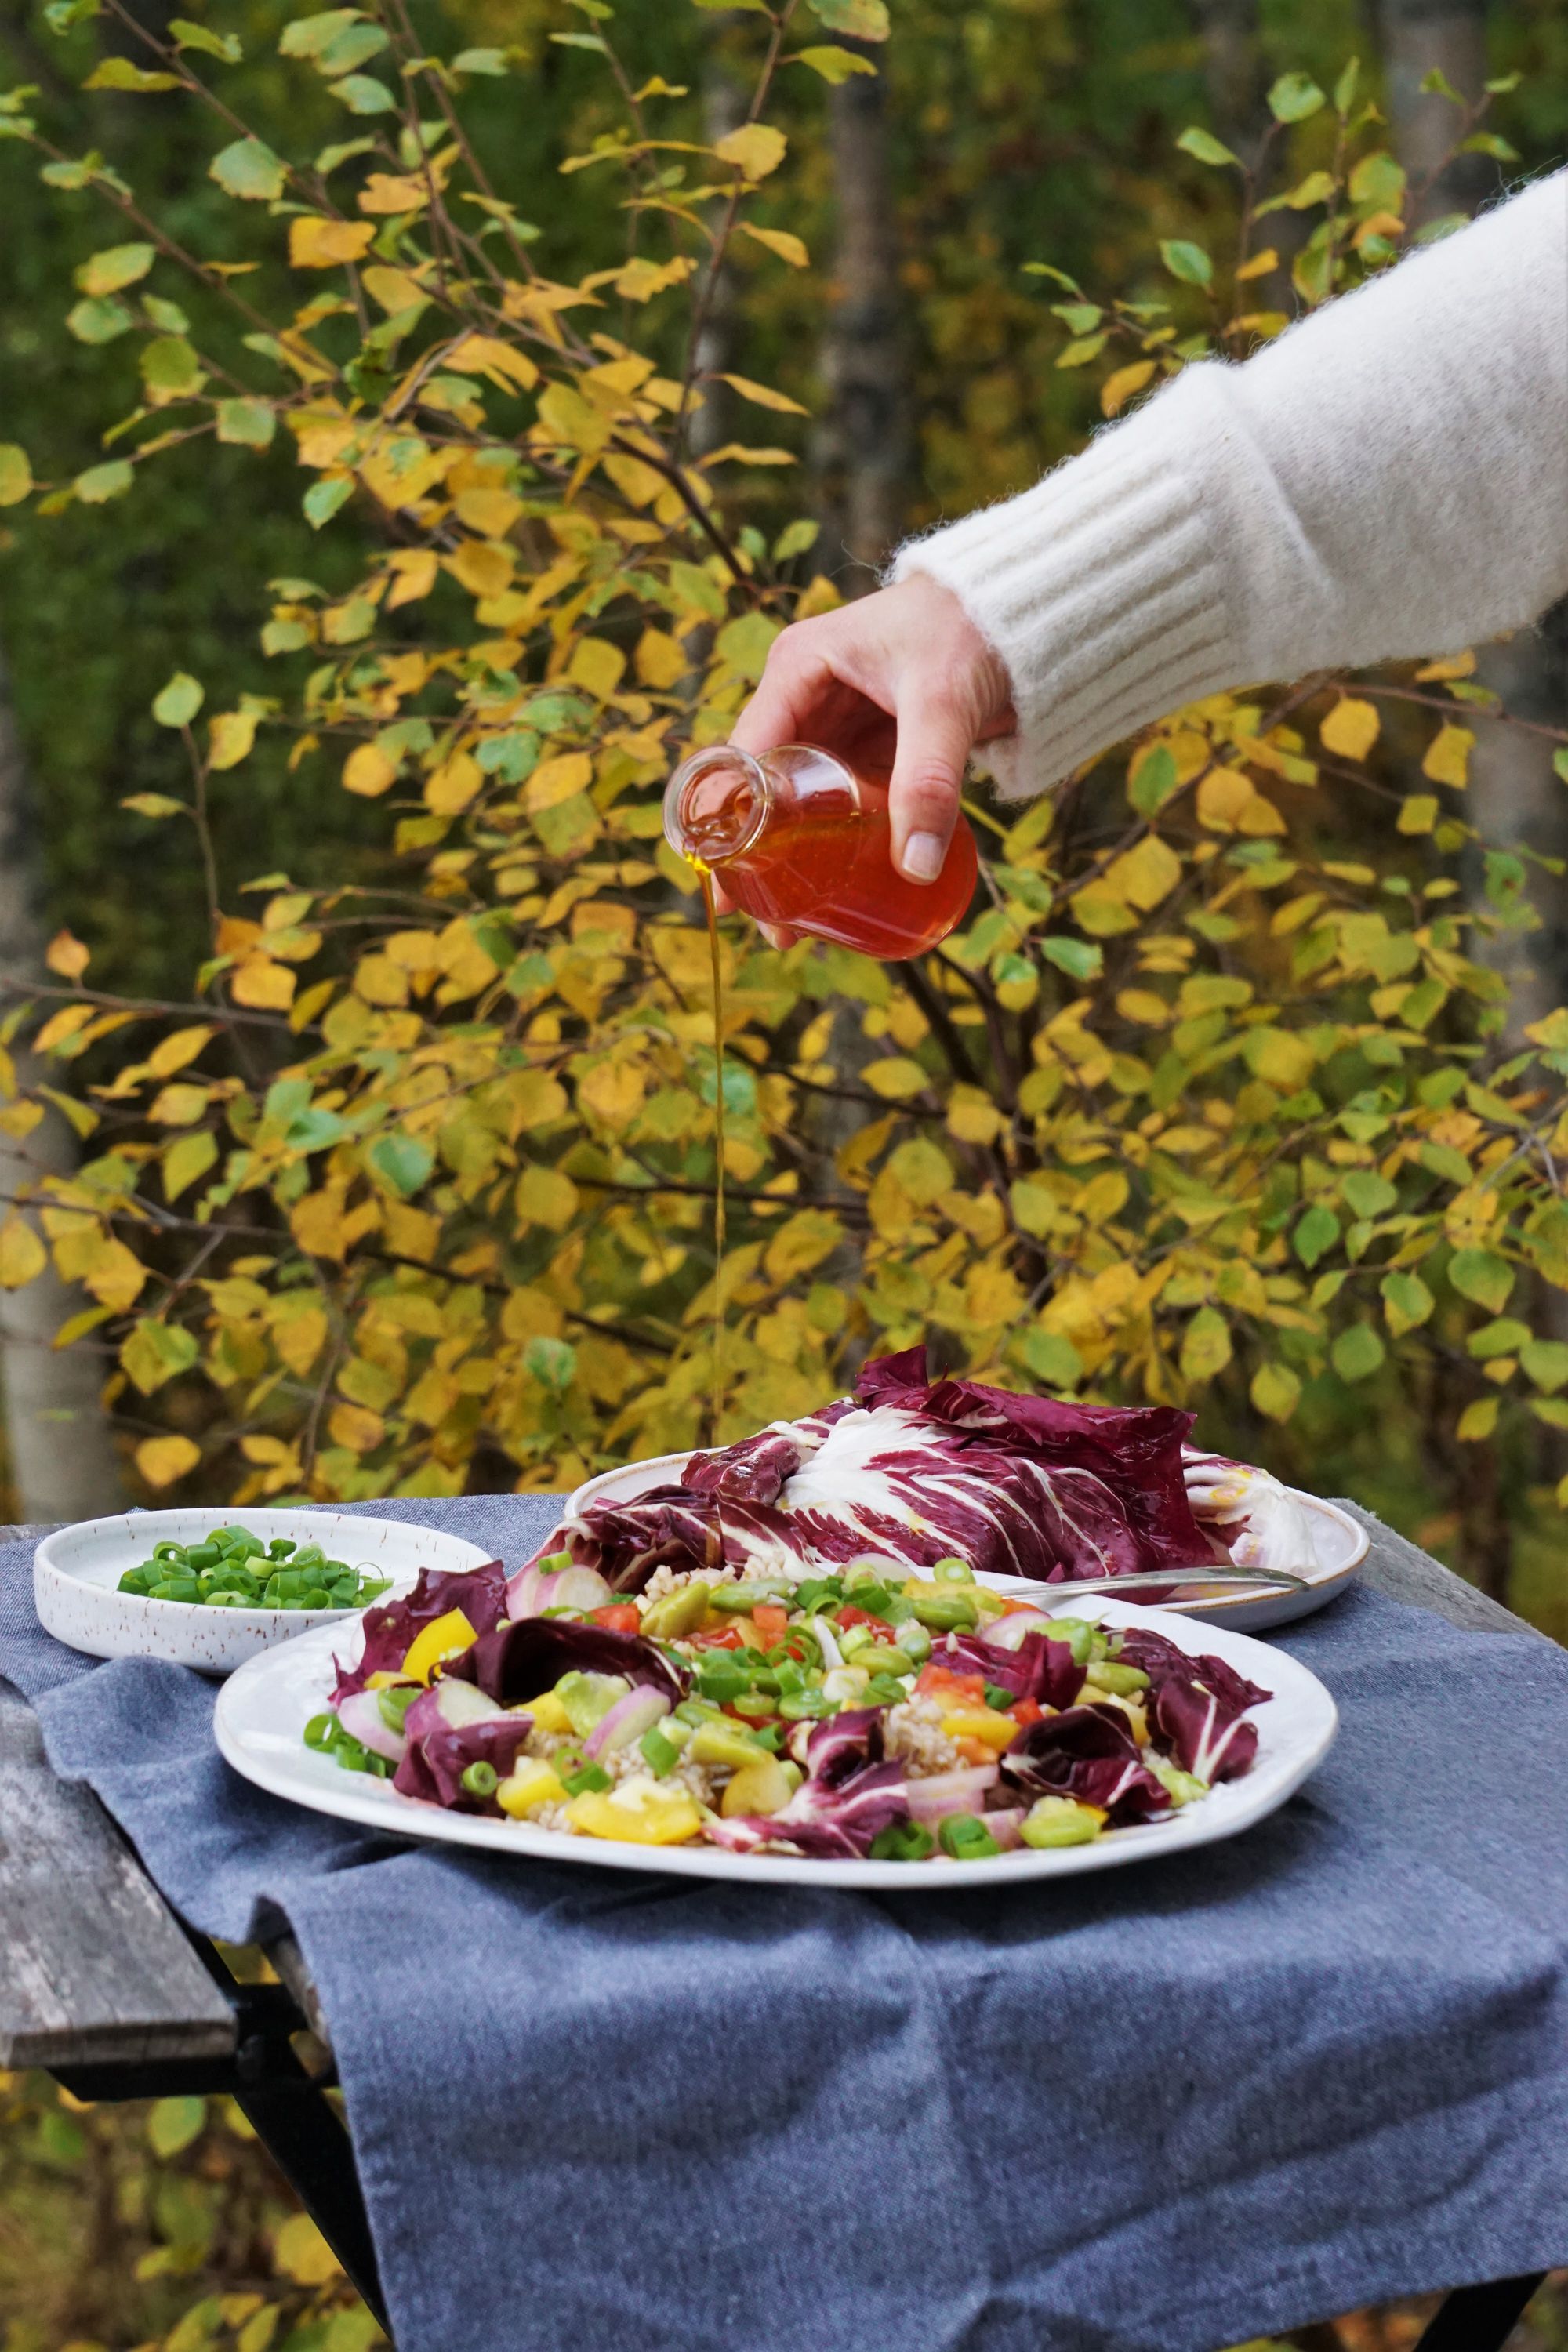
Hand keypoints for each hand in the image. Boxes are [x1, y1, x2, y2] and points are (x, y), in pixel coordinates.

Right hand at [729, 573, 1014, 893]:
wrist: (1031, 610)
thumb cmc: (974, 627)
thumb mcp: (942, 703)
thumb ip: (928, 781)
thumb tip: (914, 868)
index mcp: (799, 668)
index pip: (745, 755)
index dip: (731, 824)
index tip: (731, 888)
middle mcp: (807, 694)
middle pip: (767, 787)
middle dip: (763, 856)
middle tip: (770, 923)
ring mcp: (839, 720)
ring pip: (804, 801)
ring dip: (799, 857)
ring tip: (798, 922)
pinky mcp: (873, 741)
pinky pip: (846, 800)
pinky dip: (840, 841)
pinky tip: (839, 887)